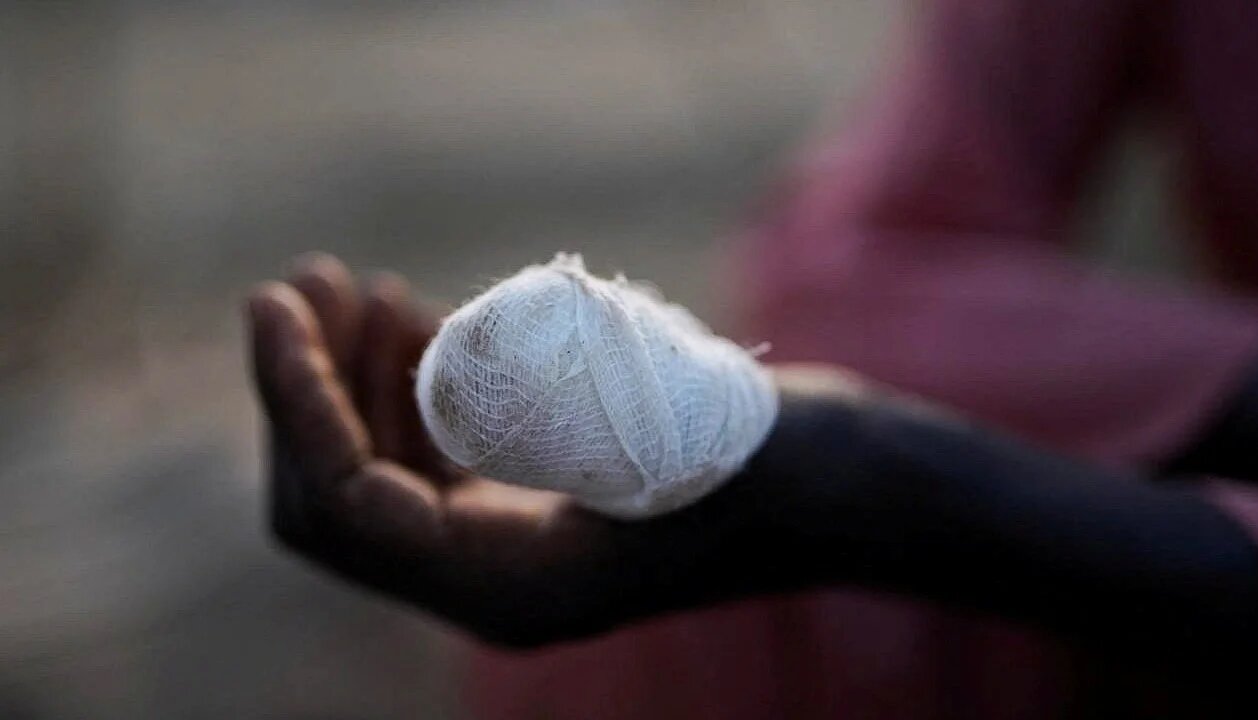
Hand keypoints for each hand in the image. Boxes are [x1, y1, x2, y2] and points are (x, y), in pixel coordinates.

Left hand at [245, 255, 825, 646]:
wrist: (847, 489)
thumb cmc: (780, 459)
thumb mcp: (670, 423)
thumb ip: (559, 407)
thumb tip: (432, 363)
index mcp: (511, 590)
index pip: (348, 508)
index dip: (295, 404)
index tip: (276, 304)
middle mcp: (493, 585)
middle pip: (341, 501)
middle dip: (308, 389)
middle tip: (308, 282)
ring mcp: (509, 551)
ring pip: (379, 477)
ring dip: (349, 380)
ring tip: (359, 288)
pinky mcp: (530, 513)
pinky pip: (429, 464)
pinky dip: (404, 391)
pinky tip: (414, 323)